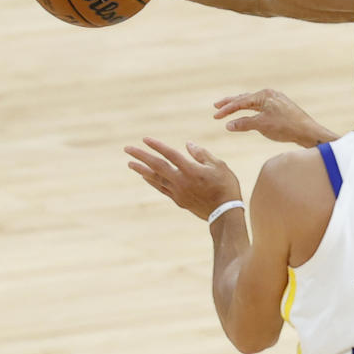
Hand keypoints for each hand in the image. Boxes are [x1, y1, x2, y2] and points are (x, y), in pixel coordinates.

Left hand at [125, 138, 241, 220]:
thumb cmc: (226, 187)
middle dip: (141, 156)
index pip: (170, 154)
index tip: (145, 139)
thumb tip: (188, 145)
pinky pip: (161, 188)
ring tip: (130, 163)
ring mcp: (178, 192)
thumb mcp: (219, 166)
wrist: (225, 213)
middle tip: (127, 149)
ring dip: (141, 170)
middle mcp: (181, 181)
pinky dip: (152, 181)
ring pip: (156, 179)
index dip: (157, 146)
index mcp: (191, 170)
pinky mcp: (179, 200)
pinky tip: (145, 177)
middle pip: (157, 166)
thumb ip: (202, 154)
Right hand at [213, 88, 330, 146]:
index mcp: (263, 95)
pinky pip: (262, 107)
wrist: (307, 131)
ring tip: (230, 109)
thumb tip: (228, 125)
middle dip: (231, 103)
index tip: (215, 115)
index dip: (227, 109)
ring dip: (241, 107)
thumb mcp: (262, 125)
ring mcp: (276, 100)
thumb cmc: (285, 127)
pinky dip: (252, 111)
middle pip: (246, 98)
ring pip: (254, 103)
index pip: (240, 101)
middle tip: (217, 106)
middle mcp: (269, 94)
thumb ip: (244, 124)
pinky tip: (250, 115)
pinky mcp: (281, 108)